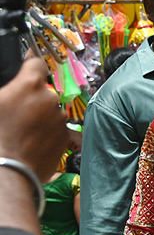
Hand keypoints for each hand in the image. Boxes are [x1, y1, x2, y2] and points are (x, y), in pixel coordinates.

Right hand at [0, 56, 68, 180]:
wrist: (7, 170)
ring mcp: (59, 118)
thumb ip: (6, 88)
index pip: (36, 64)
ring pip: (50, 112)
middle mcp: (50, 98)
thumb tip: (12, 83)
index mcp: (29, 85)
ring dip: (40, 117)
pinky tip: (30, 142)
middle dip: (32, 99)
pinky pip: (56, 129)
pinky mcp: (65, 137)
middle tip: (15, 114)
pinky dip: (46, 133)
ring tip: (21, 132)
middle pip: (43, 92)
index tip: (26, 72)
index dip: (30, 68)